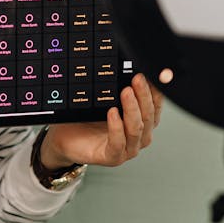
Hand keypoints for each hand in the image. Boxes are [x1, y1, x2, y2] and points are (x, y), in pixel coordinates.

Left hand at [41, 74, 163, 169]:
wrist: (67, 139)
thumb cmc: (88, 120)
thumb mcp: (106, 100)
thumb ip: (119, 88)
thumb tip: (127, 65)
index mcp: (143, 122)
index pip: (155, 105)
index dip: (156, 90)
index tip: (152, 74)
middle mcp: (139, 136)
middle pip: (148, 115)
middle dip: (144, 95)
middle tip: (137, 79)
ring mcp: (128, 149)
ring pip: (136, 128)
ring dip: (132, 108)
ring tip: (126, 92)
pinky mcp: (113, 157)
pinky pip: (118, 142)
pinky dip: (117, 127)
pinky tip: (112, 113)